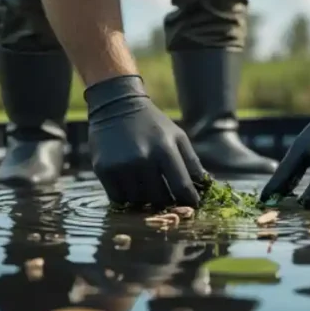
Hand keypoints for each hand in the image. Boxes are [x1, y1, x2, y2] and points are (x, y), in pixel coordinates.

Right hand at [85, 75, 207, 208]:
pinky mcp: (103, 169)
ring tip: (147, 189)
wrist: (116, 105)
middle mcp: (143, 159)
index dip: (189, 200)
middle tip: (167, 199)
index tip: (192, 205)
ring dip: (145, 200)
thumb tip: (206, 186)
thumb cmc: (153, 123)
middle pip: (160, 197)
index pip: (181, 186)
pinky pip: (118, 198)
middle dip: (167, 201)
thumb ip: (192, 162)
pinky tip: (131, 187)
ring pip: (139, 201)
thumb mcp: (177, 136)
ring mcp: (121, 165)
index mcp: (165, 149)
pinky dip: (126, 198)